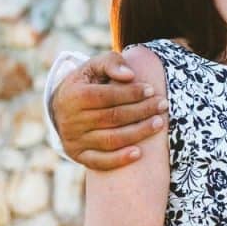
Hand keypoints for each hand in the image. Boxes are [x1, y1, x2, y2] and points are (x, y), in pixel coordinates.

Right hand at [51, 51, 167, 170]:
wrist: (63, 105)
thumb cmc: (88, 82)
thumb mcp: (95, 66)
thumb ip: (112, 63)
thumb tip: (130, 75)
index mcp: (74, 96)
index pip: (107, 96)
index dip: (131, 93)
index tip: (151, 90)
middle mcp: (71, 120)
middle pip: (113, 118)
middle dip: (142, 111)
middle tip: (162, 104)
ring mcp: (73, 139)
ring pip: (111, 140)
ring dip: (138, 133)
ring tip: (159, 122)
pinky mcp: (77, 155)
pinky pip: (99, 161)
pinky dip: (119, 159)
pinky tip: (139, 153)